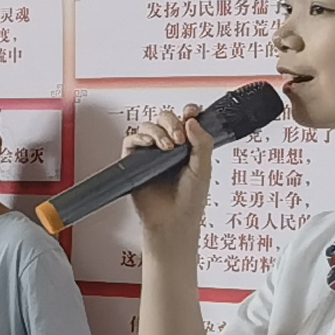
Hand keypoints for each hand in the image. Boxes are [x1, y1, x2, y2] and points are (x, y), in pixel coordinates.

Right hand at [134, 106, 218, 252]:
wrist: (173, 221)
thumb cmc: (190, 201)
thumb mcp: (203, 169)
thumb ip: (202, 143)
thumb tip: (191, 120)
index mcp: (188, 146)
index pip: (186, 120)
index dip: (188, 112)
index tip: (191, 112)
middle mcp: (168, 147)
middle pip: (165, 118)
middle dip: (171, 123)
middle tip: (178, 138)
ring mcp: (150, 153)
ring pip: (148, 127)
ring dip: (157, 131)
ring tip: (166, 146)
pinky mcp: (134, 161)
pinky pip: (130, 140)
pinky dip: (138, 137)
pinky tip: (148, 144)